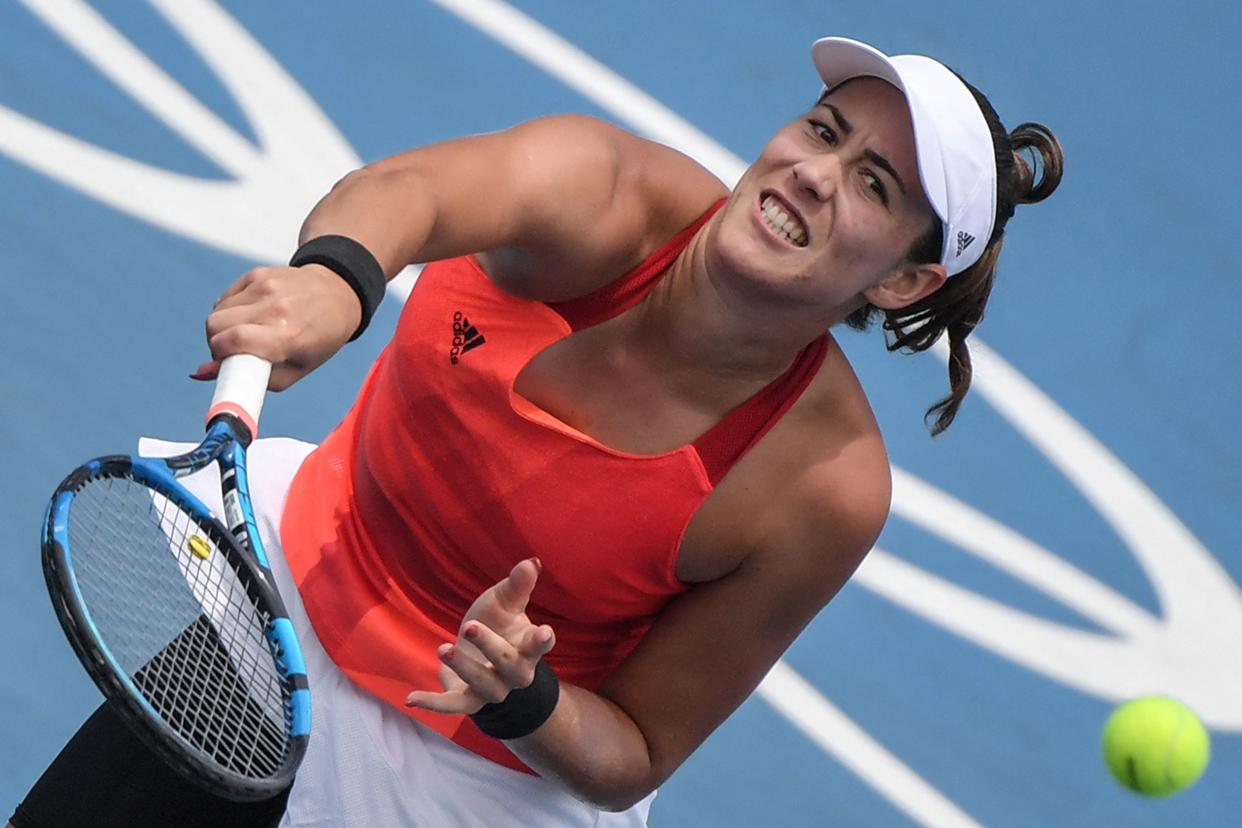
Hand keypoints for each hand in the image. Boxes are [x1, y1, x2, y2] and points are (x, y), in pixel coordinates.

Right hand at [191, 263, 361, 390]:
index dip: (219, 356)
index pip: (236, 340)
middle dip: (216, 345)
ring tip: (247, 333)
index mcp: (290, 335)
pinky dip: (230, 311)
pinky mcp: (257, 274)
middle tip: (233, 352)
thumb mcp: (296, 369)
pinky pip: (225, 298)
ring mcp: (266, 286)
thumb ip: (252, 379)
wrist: (339, 293)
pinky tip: (251, 315)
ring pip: (217, 312)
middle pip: (215, 326)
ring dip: (223, 328)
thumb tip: (201, 373)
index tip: (222, 366)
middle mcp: (276, 307)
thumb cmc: (320, 339)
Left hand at [405, 558, 556, 714]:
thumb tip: (531, 561)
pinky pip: (453, 705)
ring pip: (482, 683)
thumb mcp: (505, 603)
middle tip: (469, 626)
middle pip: (508, 663)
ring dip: (462, 666)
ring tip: (443, 648)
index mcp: (527, 646)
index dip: (542, 640)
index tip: (543, 632)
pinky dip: (433, 703)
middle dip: (489, 645)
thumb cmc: (499, 625)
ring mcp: (493, 689)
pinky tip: (411, 698)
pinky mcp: (468, 701)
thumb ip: (517, 585)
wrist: (483, 658)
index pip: (540, 644)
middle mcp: (515, 673)